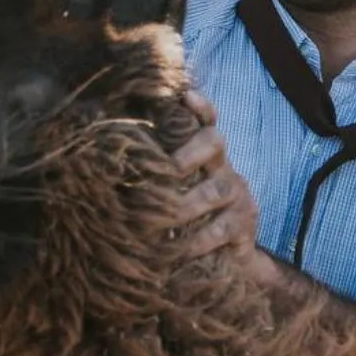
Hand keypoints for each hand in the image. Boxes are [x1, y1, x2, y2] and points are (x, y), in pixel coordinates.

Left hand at [168, 91, 260, 265]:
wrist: (228, 257)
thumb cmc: (190, 221)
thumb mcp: (176, 194)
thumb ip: (157, 177)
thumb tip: (111, 166)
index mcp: (206, 156)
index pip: (206, 121)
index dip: (199, 108)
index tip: (186, 97)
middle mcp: (224, 168)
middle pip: (214, 142)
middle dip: (188, 152)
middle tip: (166, 170)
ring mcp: (238, 194)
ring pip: (217, 189)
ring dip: (185, 205)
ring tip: (157, 221)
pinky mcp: (245, 223)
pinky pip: (222, 228)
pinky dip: (197, 240)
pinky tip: (177, 251)